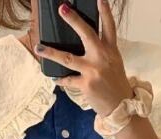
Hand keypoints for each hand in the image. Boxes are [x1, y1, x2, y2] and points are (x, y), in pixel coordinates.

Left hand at [35, 0, 132, 116]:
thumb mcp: (114, 63)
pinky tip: (54, 78)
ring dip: (51, 52)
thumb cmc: (116, 84)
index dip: (105, 12)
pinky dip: (60, 79)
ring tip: (39, 47)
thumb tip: (87, 43)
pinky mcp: (86, 84)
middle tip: (62, 9)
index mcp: (111, 50)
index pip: (109, 26)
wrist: (121, 106)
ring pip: (68, 58)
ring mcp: (93, 70)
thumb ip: (103, 51)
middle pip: (86, 34)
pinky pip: (68, 80)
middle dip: (74, 20)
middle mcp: (102, 57)